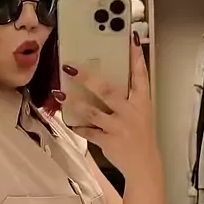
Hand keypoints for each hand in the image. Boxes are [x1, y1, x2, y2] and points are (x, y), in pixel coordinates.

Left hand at [54, 34, 158, 177]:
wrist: (144, 164)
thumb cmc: (140, 135)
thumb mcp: (141, 113)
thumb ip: (129, 96)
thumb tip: (107, 77)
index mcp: (142, 102)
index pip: (141, 76)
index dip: (136, 58)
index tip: (130, 39)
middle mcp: (131, 112)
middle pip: (108, 90)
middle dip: (88, 78)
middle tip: (71, 67)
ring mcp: (119, 126)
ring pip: (93, 111)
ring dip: (74, 102)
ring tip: (59, 93)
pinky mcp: (108, 140)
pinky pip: (88, 131)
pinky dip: (77, 126)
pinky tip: (67, 120)